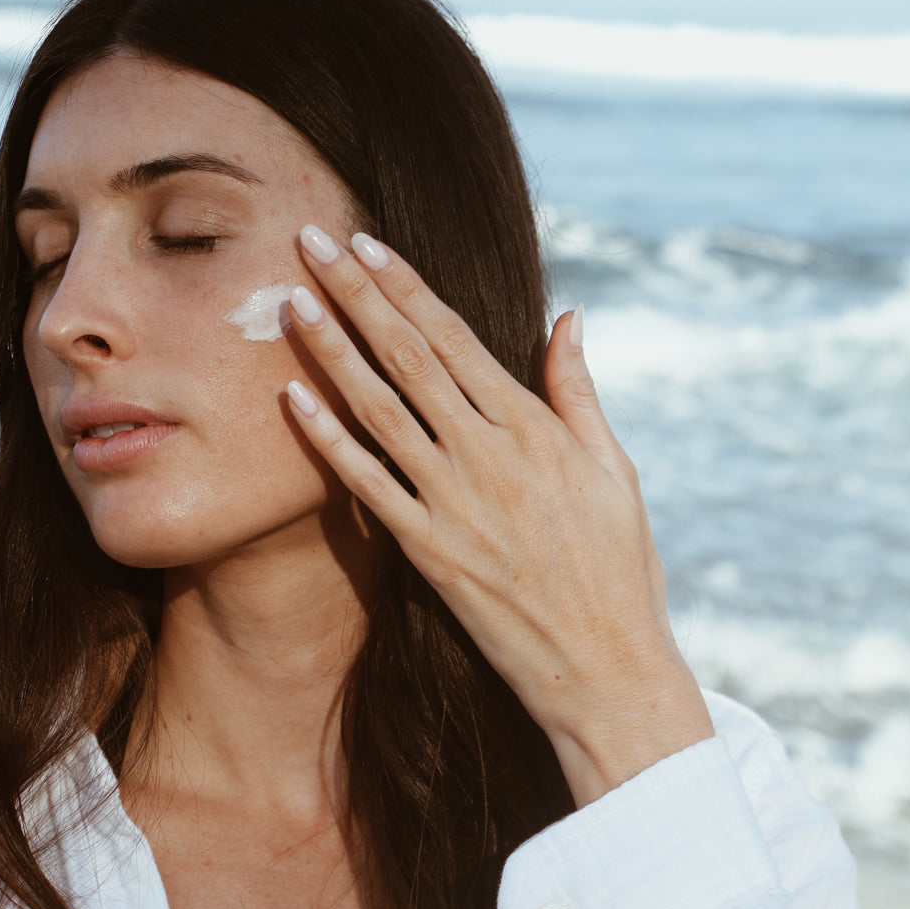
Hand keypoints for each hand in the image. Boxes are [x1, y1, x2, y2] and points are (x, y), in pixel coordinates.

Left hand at [285, 226, 712, 803]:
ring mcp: (453, 502)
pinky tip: (291, 398)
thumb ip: (578, 392)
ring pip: (378, 409)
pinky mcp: (428, 551)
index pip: (453, 337)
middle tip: (308, 240)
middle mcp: (487, 453)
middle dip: (354, 294)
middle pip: (406, 357)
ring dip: (330, 351)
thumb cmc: (620, 568)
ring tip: (289, 302)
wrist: (606, 668)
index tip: (364, 243)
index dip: (403, 286)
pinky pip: (367, 486)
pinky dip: (328, 441)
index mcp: (533, 426)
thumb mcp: (615, 469)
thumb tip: (569, 316)